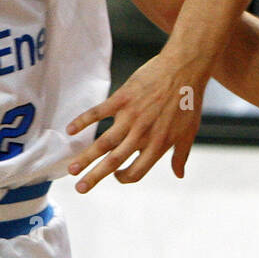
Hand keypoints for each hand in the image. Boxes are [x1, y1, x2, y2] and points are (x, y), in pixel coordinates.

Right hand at [67, 51, 204, 191]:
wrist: (185, 68)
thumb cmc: (189, 101)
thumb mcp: (188, 132)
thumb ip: (180, 156)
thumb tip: (179, 175)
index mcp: (158, 145)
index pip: (136, 171)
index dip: (124, 177)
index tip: (116, 176)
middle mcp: (141, 134)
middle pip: (113, 161)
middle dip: (94, 176)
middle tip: (79, 189)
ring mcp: (130, 116)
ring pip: (103, 142)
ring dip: (85, 157)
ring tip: (70, 169)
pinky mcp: (122, 98)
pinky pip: (98, 112)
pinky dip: (82, 121)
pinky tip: (69, 130)